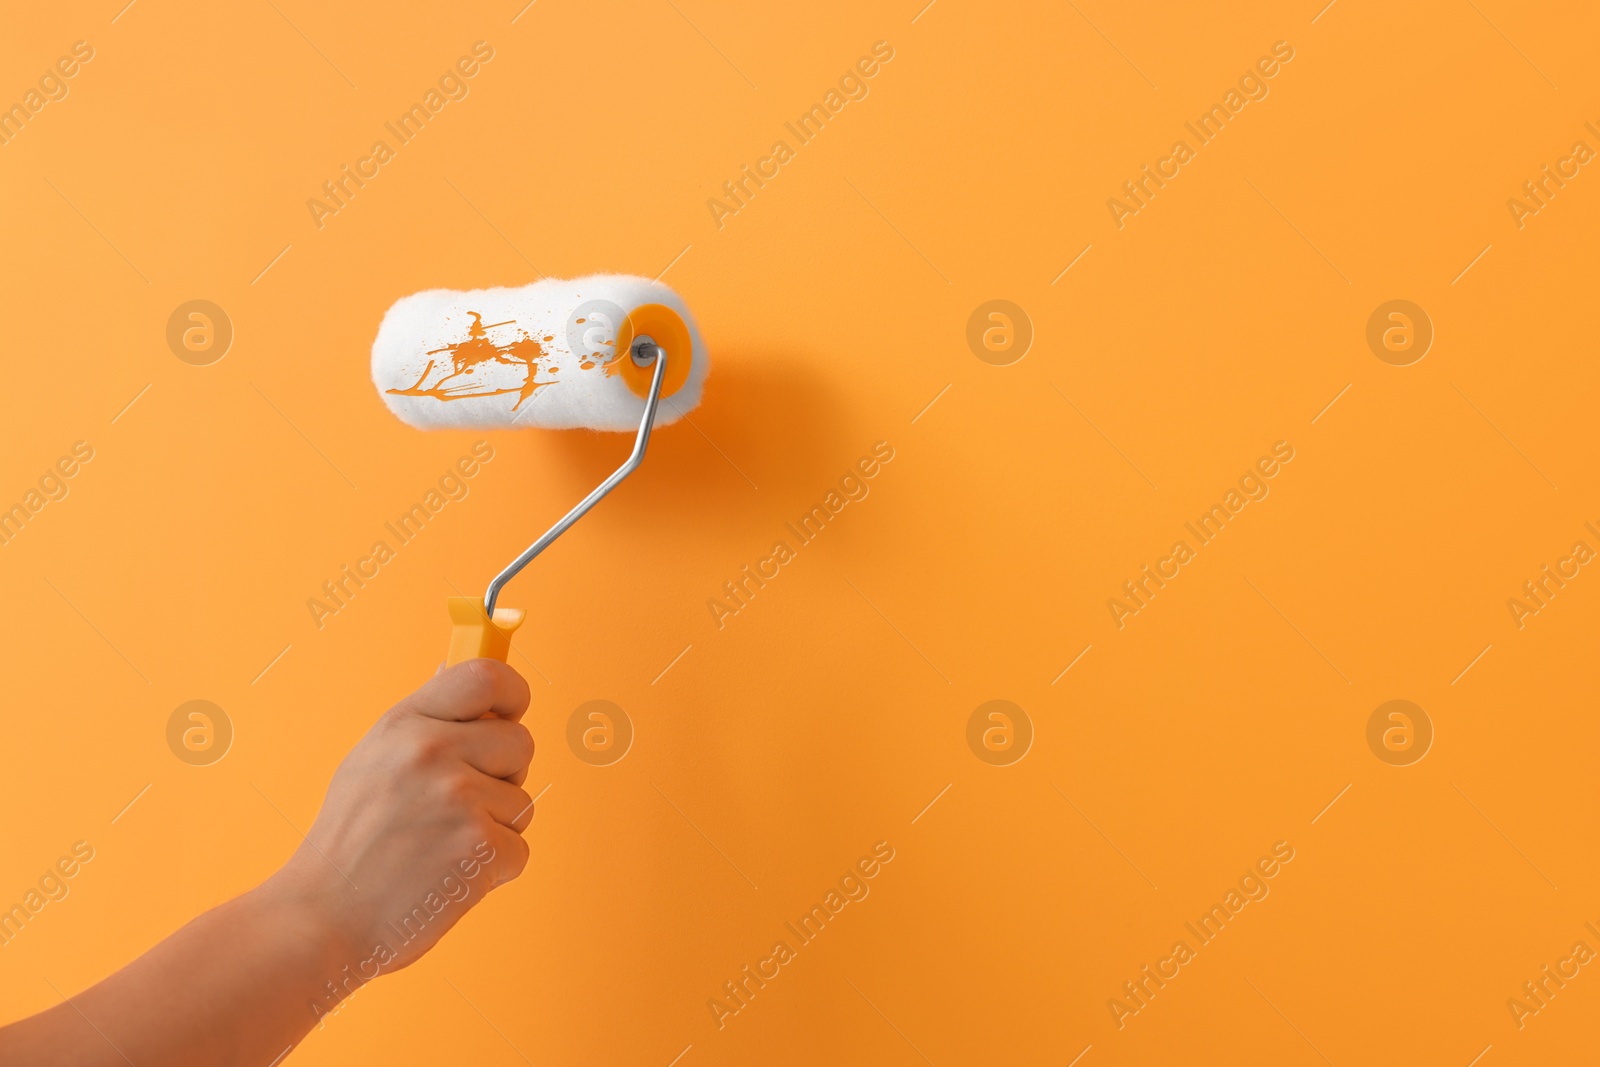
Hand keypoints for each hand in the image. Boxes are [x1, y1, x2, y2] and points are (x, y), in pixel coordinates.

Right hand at [273, 659, 535, 977]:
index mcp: (405, 723)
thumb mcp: (370, 762)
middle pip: (521, 743)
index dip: (512, 694)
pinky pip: (519, 849)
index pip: (486, 677)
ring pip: (522, 802)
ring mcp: (458, 799)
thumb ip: (422, 721)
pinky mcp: (480, 848)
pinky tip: (447, 877)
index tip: (511, 715)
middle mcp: (431, 752)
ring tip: (438, 848)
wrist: (319, 920)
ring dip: (494, 829)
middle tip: (457, 809)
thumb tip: (456, 674)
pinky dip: (493, 871)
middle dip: (504, 776)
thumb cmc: (349, 843)